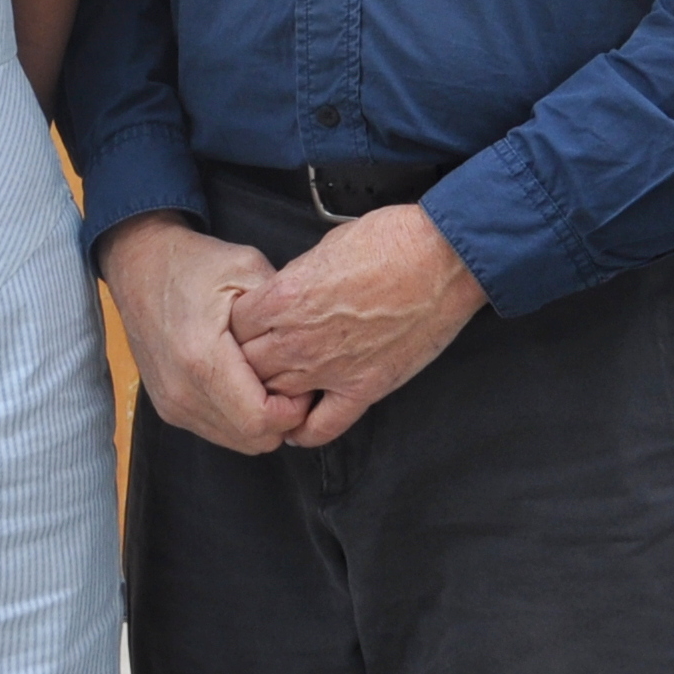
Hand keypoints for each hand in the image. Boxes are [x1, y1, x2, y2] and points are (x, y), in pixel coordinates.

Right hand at [98, 213, 308, 453]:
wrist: (139, 265)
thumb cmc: (193, 263)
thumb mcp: (247, 269)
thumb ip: (280, 312)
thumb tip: (312, 351)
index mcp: (201, 357)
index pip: (260, 420)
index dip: (293, 411)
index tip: (304, 384)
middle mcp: (181, 390)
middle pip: (252, 440)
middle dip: (283, 420)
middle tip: (293, 385)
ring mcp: (171, 403)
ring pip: (237, 442)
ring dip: (261, 422)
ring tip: (270, 382)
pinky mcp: (168, 407)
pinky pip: (217, 431)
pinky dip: (240, 418)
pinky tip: (246, 386)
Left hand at [228, 205, 486, 445]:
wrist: (440, 259)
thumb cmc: (387, 241)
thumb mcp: (322, 249)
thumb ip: (293, 282)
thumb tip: (284, 297)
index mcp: (283, 298)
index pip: (233, 328)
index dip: (238, 327)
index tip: (247, 327)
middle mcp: (297, 339)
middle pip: (247, 365)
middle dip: (247, 360)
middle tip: (258, 356)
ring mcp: (329, 369)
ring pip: (275, 397)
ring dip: (272, 392)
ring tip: (274, 388)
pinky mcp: (364, 389)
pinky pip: (320, 427)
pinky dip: (303, 432)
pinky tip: (296, 425)